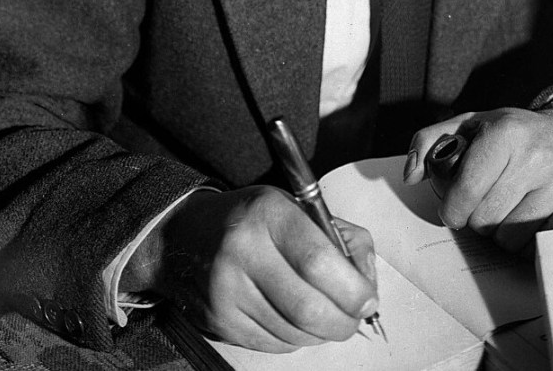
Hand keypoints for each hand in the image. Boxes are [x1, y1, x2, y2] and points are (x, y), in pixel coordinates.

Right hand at [126, 186, 377, 351]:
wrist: (183, 238)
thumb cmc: (254, 220)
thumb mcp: (296, 207)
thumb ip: (339, 237)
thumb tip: (367, 283)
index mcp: (268, 214)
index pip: (318, 261)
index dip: (352, 288)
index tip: (368, 298)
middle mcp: (243, 252)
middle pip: (307, 306)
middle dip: (343, 321)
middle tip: (356, 317)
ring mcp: (227, 292)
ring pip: (293, 332)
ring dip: (322, 333)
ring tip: (329, 317)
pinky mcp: (220, 322)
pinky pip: (274, 344)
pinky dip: (298, 339)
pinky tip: (300, 322)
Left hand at [404, 99, 552, 251]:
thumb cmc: (517, 135)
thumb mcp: (472, 124)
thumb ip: (430, 140)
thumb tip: (410, 174)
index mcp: (507, 133)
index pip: (466, 191)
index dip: (452, 208)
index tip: (453, 210)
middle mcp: (537, 157)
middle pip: (484, 219)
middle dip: (477, 219)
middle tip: (485, 204)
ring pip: (508, 238)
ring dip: (500, 232)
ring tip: (508, 209)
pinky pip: (534, 247)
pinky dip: (525, 242)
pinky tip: (528, 219)